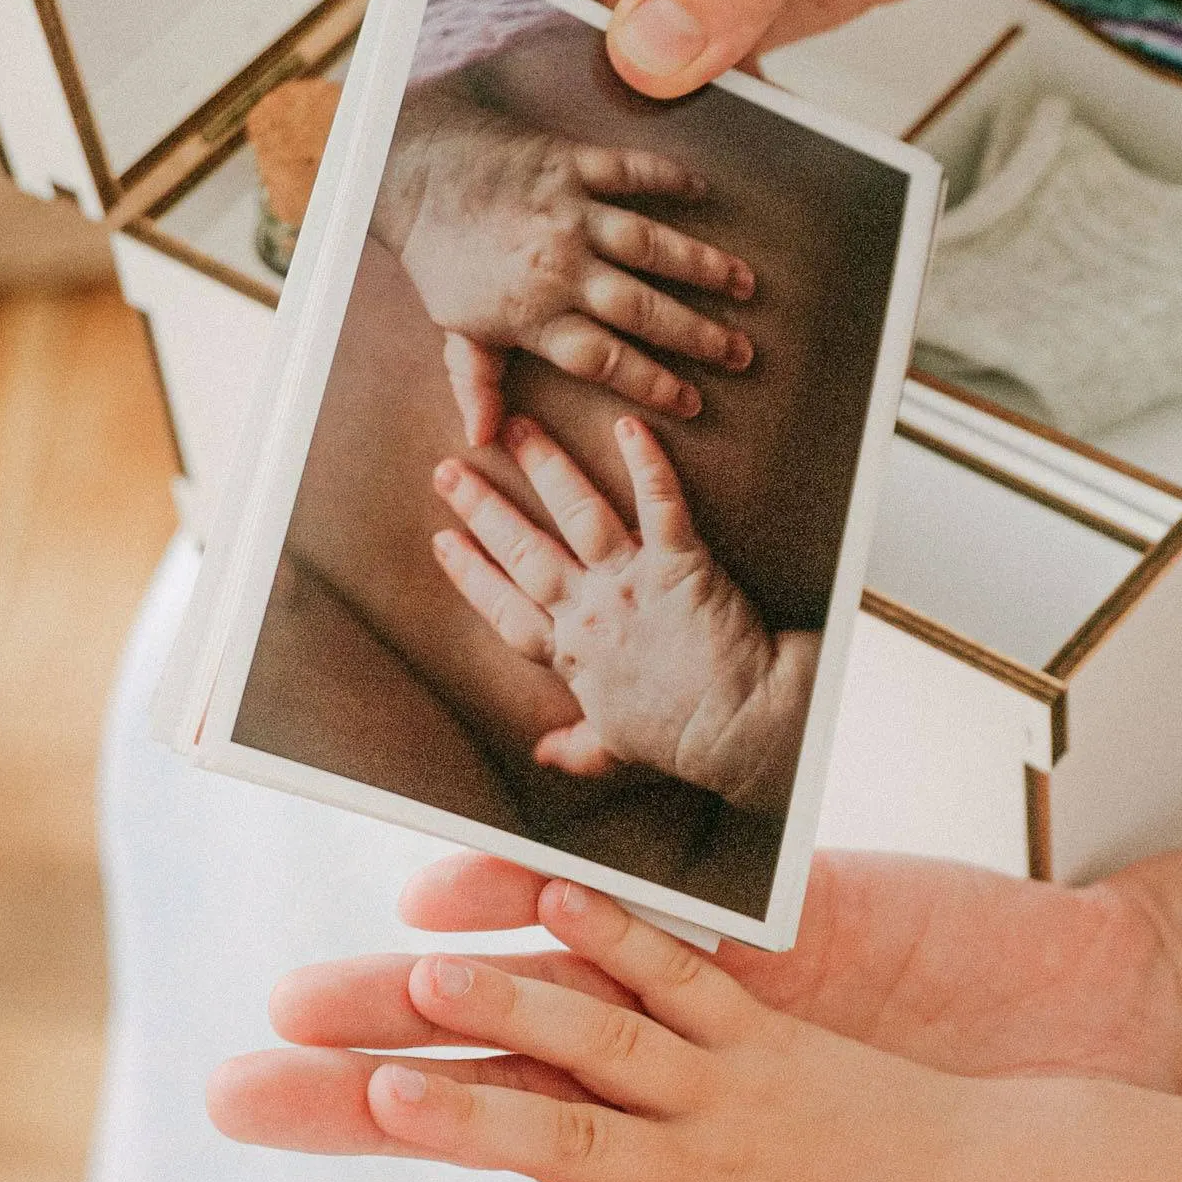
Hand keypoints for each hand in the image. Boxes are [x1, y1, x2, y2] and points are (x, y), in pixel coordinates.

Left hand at [370, 91, 754, 442]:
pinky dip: (667, 179)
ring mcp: (568, 213)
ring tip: (744, 284)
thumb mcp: (454, 328)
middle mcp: (559, 267)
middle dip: (697, 335)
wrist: (413, 174)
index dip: (650, 383)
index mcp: (532, 314)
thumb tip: (484, 439)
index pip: (603, 359)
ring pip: (648, 243)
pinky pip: (629, 171)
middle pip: (640, 309)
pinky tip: (703, 193)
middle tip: (741, 353)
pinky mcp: (570, 165)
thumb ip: (477, 381)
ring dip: (700, 265)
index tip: (690, 402)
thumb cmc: (440, 257)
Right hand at [433, 414, 817, 812]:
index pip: (506, 609)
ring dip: (546, 469)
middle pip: (526, 552)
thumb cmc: (682, 738)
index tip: (442, 541)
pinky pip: (660, 504)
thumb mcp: (619, 747)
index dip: (471, 574)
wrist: (739, 725)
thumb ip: (578, 746)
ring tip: (518, 429)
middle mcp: (592, 612)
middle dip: (484, 509)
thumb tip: (543, 755)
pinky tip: (626, 425)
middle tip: (450, 470)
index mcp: (572, 655)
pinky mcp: (681, 562)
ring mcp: (633, 583)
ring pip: (580, 515)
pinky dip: (646, 463)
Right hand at [500, 0, 1117, 96]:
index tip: (583, 111)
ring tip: (716, 136)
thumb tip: (645, 49)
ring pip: (621, 47)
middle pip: (566, 2)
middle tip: (654, 148)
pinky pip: (682, 65)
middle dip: (606, 81)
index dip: (548, 31)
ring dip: (659, 101)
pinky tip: (745, 129)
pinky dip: (707, 102)